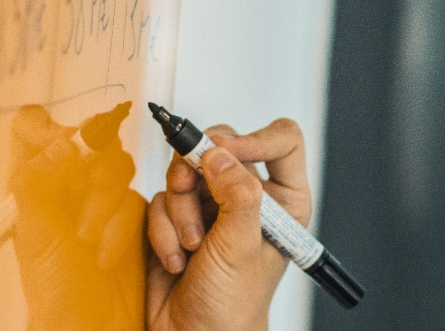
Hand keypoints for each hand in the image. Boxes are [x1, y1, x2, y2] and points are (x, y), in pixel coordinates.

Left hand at [8, 103, 145, 329]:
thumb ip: (40, 181)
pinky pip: (134, 199)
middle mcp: (64, 185)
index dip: (47, 127)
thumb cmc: (54, 289)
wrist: (90, 326)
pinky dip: (120, 226)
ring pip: (116, 166)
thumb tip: (59, 143)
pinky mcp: (128, 216)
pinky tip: (105, 254)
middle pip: (86, 140)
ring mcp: (98, 199)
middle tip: (85, 196)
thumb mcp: (36, 232)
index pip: (32, 127)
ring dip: (105, 201)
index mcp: (31, 181)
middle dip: (90, 171)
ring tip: (88, 238)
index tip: (61, 148)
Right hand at [145, 118, 312, 330]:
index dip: (254, 138)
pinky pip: (161, 200)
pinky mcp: (179, 217)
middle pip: (221, 147)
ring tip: (190, 247)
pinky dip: (163, 229)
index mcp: (283, 200)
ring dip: (179, 211)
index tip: (225, 154)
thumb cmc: (233, 306)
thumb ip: (237, 196)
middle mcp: (250, 197)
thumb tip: (221, 155)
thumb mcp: (241, 247)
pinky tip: (176, 258)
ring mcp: (212, 206)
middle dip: (197, 176)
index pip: (282, 141)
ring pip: (185, 173)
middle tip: (186, 190)